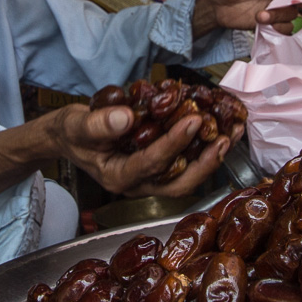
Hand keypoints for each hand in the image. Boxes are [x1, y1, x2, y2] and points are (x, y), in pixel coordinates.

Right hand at [42, 104, 240, 197]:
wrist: (69, 138)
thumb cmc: (71, 133)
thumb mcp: (76, 125)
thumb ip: (98, 124)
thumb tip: (126, 118)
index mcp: (118, 177)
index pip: (151, 163)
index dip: (173, 143)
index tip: (192, 119)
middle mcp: (138, 184)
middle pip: (179, 184)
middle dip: (205, 163)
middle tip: (223, 138)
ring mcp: (151, 179)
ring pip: (188, 176)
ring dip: (213, 156)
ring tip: (232, 132)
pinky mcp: (160, 168)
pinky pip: (187, 162)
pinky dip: (206, 146)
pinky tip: (221, 127)